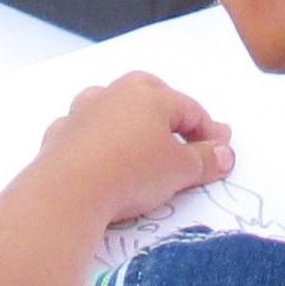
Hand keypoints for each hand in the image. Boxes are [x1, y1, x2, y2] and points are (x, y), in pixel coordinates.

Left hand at [32, 75, 234, 228]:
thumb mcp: (180, 170)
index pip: (191, 110)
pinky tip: (104, 160)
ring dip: (131, 124)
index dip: (210, 133)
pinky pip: (86, 133)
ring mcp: (82, 112)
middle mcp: (114, 93)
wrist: (67, 192)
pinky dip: (98, 142)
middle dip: (170, 117)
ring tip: (142, 146)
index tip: (221, 152)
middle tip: (185, 139)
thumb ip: (206, 160)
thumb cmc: (132, 172)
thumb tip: (225, 154)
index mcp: (150, 94)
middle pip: (151, 99)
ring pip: (114, 110)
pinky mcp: (59, 135)